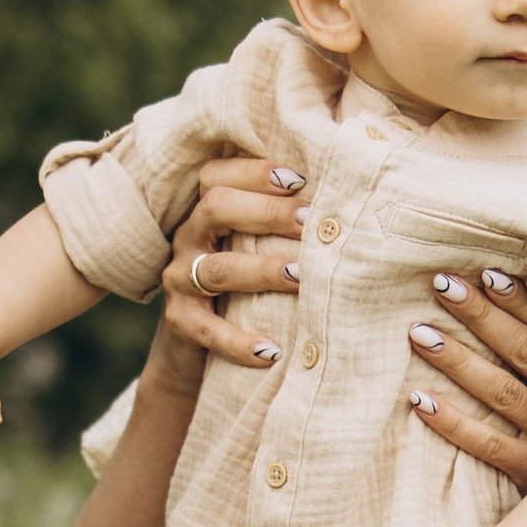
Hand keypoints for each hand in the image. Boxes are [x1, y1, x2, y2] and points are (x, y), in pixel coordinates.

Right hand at [162, 160, 306, 369]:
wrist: (196, 354)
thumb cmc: (247, 288)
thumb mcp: (258, 249)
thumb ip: (286, 225)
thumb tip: (347, 205)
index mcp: (208, 213)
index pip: (216, 176)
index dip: (253, 172)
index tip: (298, 179)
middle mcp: (189, 238)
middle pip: (216, 208)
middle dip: (267, 211)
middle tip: (310, 221)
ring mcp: (180, 280)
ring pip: (217, 268)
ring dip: (262, 270)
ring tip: (301, 276)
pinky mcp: (179, 322)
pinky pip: (207, 330)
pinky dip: (238, 341)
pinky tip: (271, 351)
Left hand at [402, 267, 526, 489]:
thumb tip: (500, 297)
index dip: (518, 300)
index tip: (484, 273)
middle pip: (523, 351)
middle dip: (481, 316)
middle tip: (441, 285)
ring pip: (502, 393)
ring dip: (459, 362)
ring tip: (419, 334)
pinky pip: (488, 446)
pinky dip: (453, 423)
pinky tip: (419, 400)